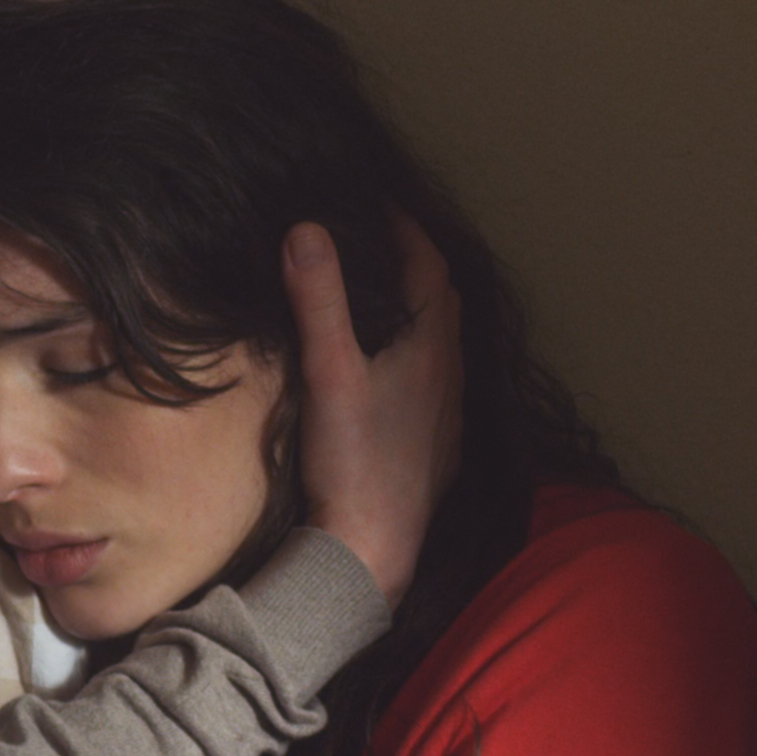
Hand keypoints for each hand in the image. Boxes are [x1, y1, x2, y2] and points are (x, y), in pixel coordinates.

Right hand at [289, 217, 460, 604]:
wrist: (371, 551)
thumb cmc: (355, 462)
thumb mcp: (330, 372)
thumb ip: (319, 300)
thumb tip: (306, 229)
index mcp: (432, 351)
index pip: (430, 268)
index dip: (407, 229)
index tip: (380, 204)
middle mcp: (450, 380)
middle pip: (443, 305)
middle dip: (417, 268)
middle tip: (381, 244)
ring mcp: (446, 420)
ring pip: (442, 349)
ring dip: (419, 317)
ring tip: (383, 302)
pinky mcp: (435, 453)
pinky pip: (434, 389)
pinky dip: (416, 362)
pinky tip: (389, 376)